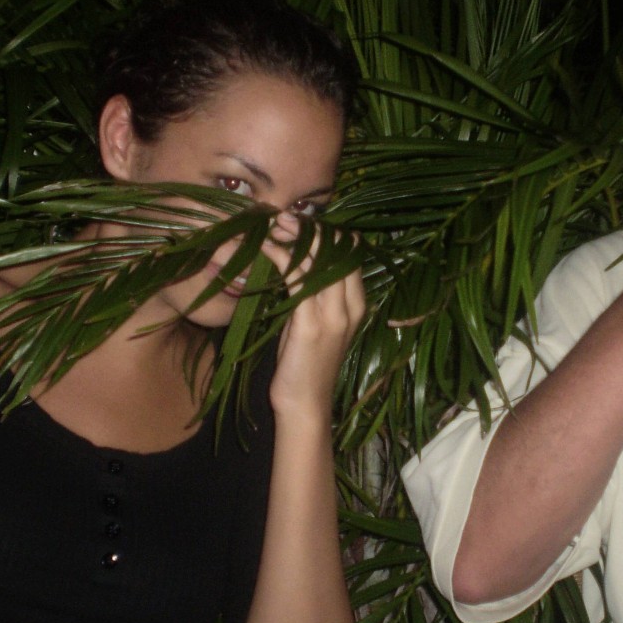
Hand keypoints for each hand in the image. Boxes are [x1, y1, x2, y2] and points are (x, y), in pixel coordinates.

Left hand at [262, 214, 365, 415]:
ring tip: (271, 225)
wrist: (305, 405)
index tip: (299, 223)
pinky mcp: (310, 322)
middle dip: (309, 228)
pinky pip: (297, 276)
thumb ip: (313, 296)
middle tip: (282, 217)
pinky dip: (279, 255)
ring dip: (292, 236)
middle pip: (337, 249)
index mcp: (358, 304)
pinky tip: (264, 247)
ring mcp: (334, 314)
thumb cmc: (305, 366)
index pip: (350, 252)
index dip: (326, 232)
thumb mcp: (314, 324)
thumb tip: (298, 265)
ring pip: (318, 258)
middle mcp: (352, 305)